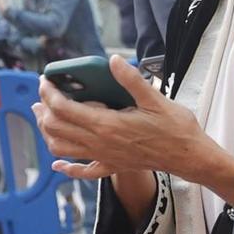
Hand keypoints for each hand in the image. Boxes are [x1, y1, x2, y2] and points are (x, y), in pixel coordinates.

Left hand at [34, 54, 204, 182]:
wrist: (190, 157)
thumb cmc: (176, 128)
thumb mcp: (155, 99)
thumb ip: (131, 79)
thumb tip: (113, 60)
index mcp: (107, 124)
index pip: (64, 108)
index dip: (49, 93)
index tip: (46, 81)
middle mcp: (100, 143)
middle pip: (56, 127)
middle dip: (44, 110)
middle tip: (44, 95)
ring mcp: (105, 157)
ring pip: (62, 149)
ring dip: (48, 133)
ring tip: (45, 119)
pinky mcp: (113, 166)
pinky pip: (83, 172)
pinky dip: (67, 170)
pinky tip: (58, 166)